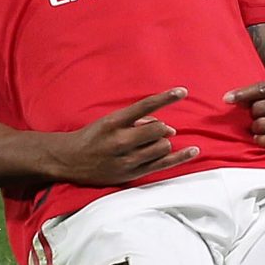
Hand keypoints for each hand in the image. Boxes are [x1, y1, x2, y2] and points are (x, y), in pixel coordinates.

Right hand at [49, 88, 198, 184]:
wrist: (70, 161)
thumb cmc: (92, 137)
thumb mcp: (108, 121)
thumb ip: (135, 120)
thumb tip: (164, 126)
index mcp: (114, 122)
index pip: (145, 105)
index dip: (166, 97)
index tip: (183, 91)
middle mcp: (121, 141)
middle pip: (159, 130)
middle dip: (161, 128)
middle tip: (152, 131)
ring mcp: (127, 159)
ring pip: (162, 146)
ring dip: (162, 142)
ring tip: (149, 144)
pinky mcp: (132, 174)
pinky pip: (162, 165)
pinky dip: (180, 157)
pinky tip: (193, 151)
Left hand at [223, 77, 264, 152]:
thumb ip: (255, 92)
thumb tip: (228, 98)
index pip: (261, 88)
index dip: (242, 94)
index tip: (226, 99)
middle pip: (259, 107)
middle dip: (253, 114)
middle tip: (257, 117)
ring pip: (262, 124)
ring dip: (256, 128)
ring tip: (260, 127)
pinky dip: (262, 140)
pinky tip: (261, 138)